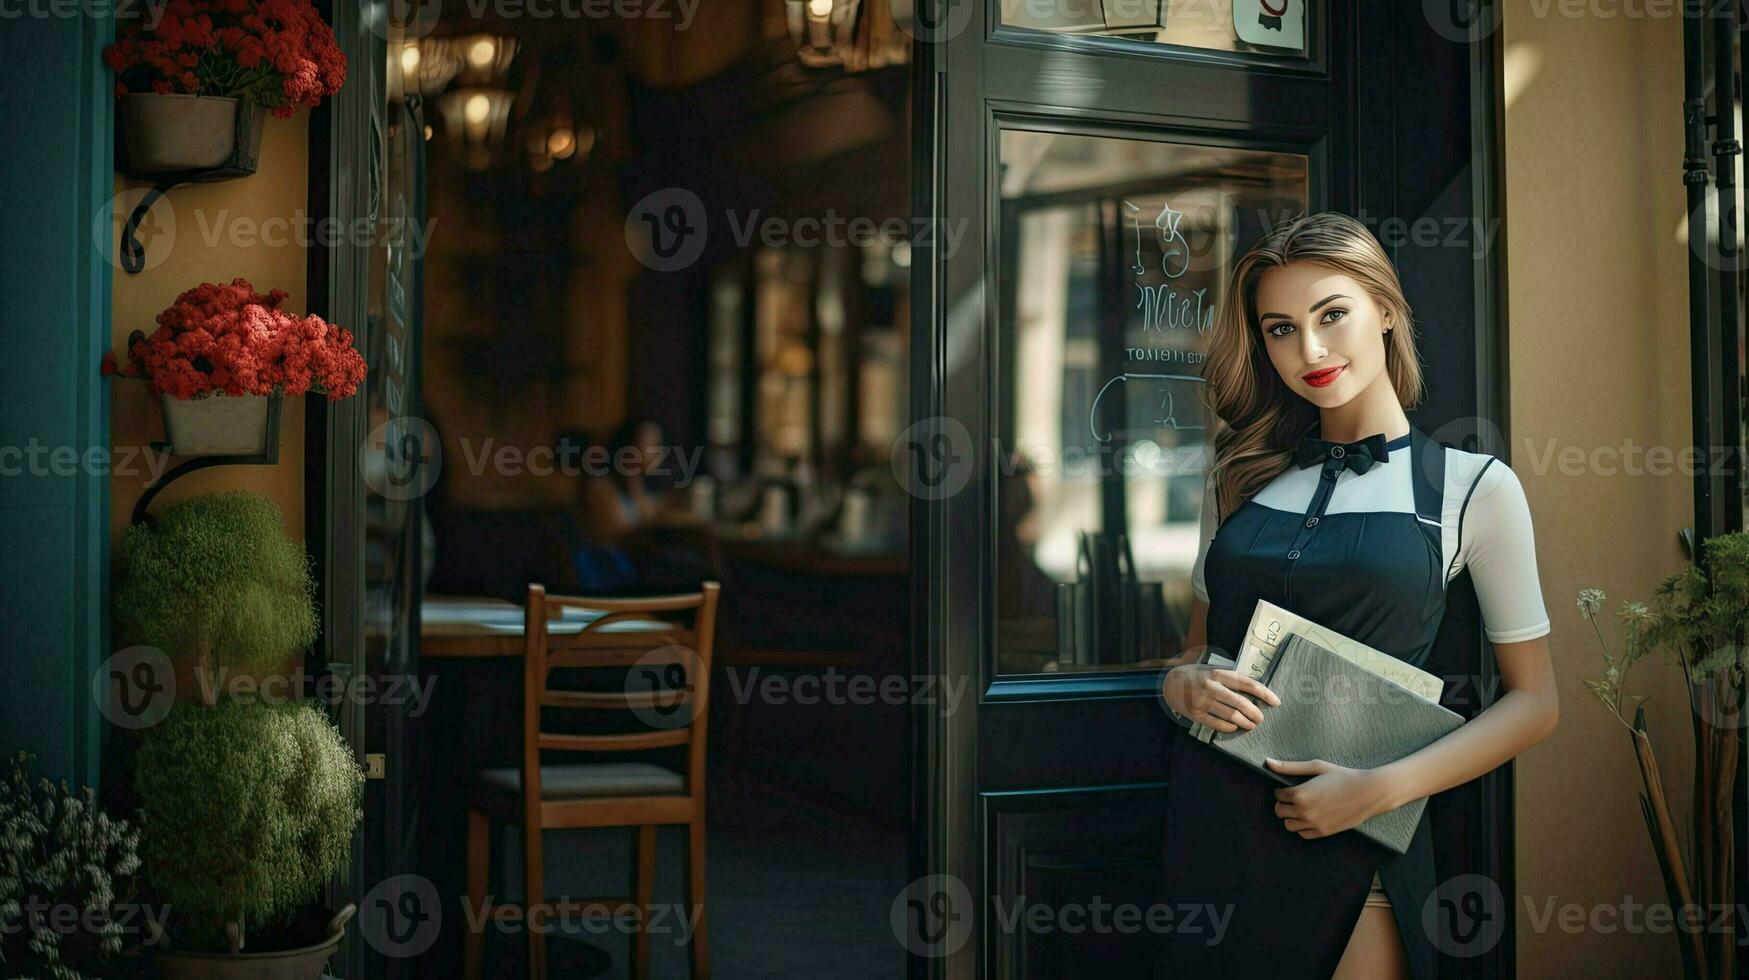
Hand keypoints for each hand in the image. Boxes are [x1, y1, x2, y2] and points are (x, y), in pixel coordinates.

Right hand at [1162, 664, 1280, 731]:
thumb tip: (1257, 695)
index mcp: (1219, 673)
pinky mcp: (1196, 713)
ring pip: (1231, 715)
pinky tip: (1234, 727)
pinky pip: (1217, 724)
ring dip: (1245, 722)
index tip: (1276, 702)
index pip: (1247, 683)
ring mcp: (1202, 701)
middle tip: (1261, 719)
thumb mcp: (1214, 672)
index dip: (1264, 693)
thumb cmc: (1199, 677)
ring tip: (1251, 725)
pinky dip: (1229, 727)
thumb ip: (1232, 681)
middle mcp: (1211, 686)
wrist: (1171, 682)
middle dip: (1255, 713)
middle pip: (1240, 702)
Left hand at [1265, 759, 1398, 838]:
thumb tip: (1268, 762)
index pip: (1278, 795)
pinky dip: (1302, 827)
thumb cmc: (1342, 776)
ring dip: (1291, 816)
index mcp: (1300, 795)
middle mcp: (1304, 812)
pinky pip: (1303, 834)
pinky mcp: (1323, 832)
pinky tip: (1311, 816)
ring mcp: (1313, 824)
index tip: (1291, 786)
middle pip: (1279, 811)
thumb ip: (1290, 767)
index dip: (1282, 789)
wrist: (1368, 793)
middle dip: (1283, 803)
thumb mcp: (1316, 767)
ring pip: (1288, 825)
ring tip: (1302, 807)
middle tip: (1295, 797)